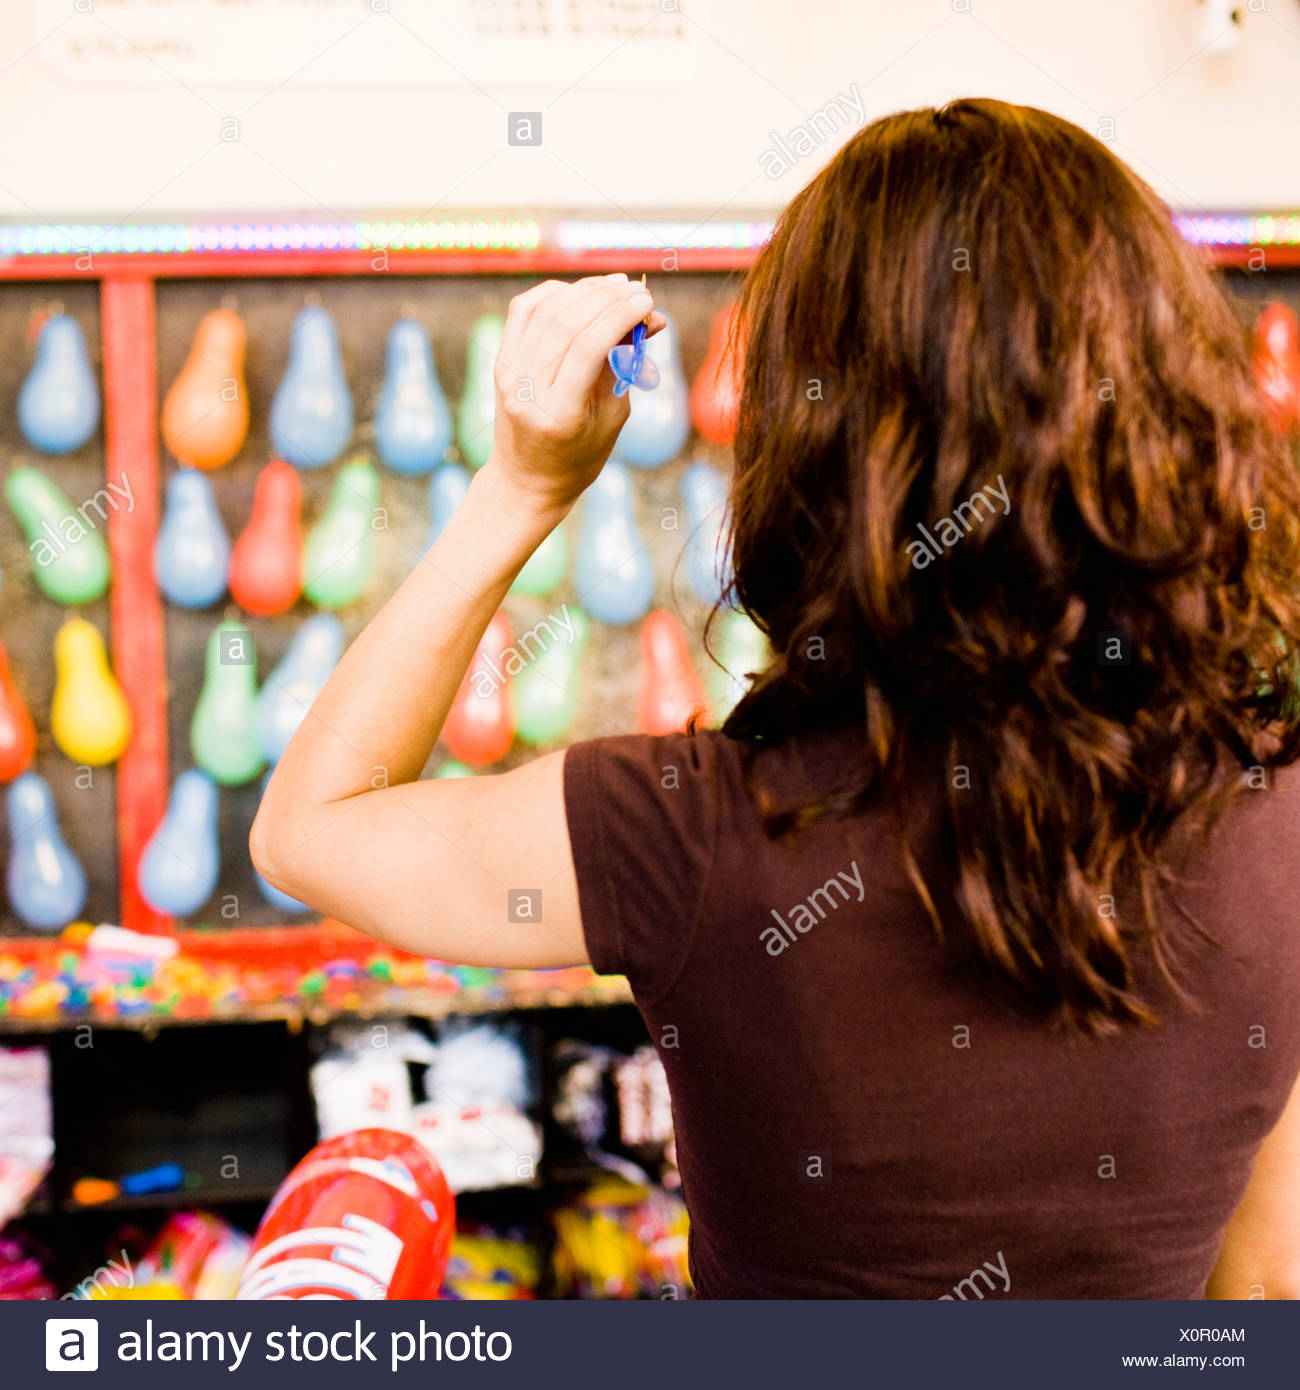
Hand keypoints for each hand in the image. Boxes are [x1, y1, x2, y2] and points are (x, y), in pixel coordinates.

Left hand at [488, 274, 665, 514]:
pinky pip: (524, 311)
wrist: (527, 480)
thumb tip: (646, 318)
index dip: (620, 316)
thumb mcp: (613, 418)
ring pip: (544, 310)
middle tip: (637, 290)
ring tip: (615, 286)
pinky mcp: (501, 362)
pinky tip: (579, 293)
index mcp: (559, 413)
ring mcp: (508, 374)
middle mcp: (527, 391)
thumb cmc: (580, 456)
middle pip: (566, 323)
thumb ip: (624, 366)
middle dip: (607, 298)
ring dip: (584, 291)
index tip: (647, 302)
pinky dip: (553, 293)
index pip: (588, 347)